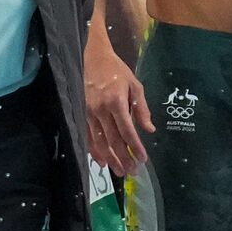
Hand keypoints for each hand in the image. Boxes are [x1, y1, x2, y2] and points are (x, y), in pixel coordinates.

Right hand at [83, 54, 152, 175]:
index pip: (127, 131)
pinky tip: (102, 162)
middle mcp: (101, 110)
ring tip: (120, 171)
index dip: (135, 147)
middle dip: (123, 158)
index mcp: (116, 102)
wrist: (92, 59)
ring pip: (99, 142)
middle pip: (113, 140)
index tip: (143, 159)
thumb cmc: (116, 71)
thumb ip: (141, 108)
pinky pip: (88, 137)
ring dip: (110, 159)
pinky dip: (94, 151)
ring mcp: (89, 114)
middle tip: (132, 171)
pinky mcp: (81, 115)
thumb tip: (149, 129)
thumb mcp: (135, 85)